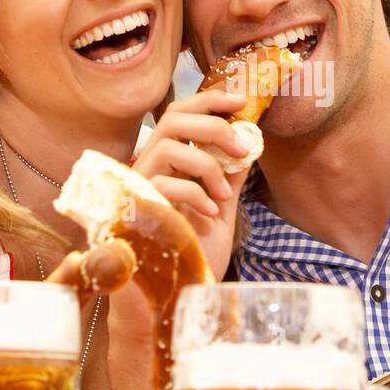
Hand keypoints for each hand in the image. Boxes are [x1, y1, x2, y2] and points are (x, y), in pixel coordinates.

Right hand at [131, 89, 250, 279]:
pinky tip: (210, 213)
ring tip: (223, 193)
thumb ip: (230, 175)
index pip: (182, 113)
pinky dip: (196, 193)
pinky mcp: (139, 205)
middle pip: (174, 118)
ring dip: (206, 164)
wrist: (184, 289)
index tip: (241, 101)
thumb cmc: (198, 247)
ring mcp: (142, 184)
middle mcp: (150, 165)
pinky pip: (166, 184)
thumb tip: (251, 143)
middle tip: (242, 147)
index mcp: (169, 160)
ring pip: (170, 147)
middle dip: (213, 125)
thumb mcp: (222, 205)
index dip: (209, 100)